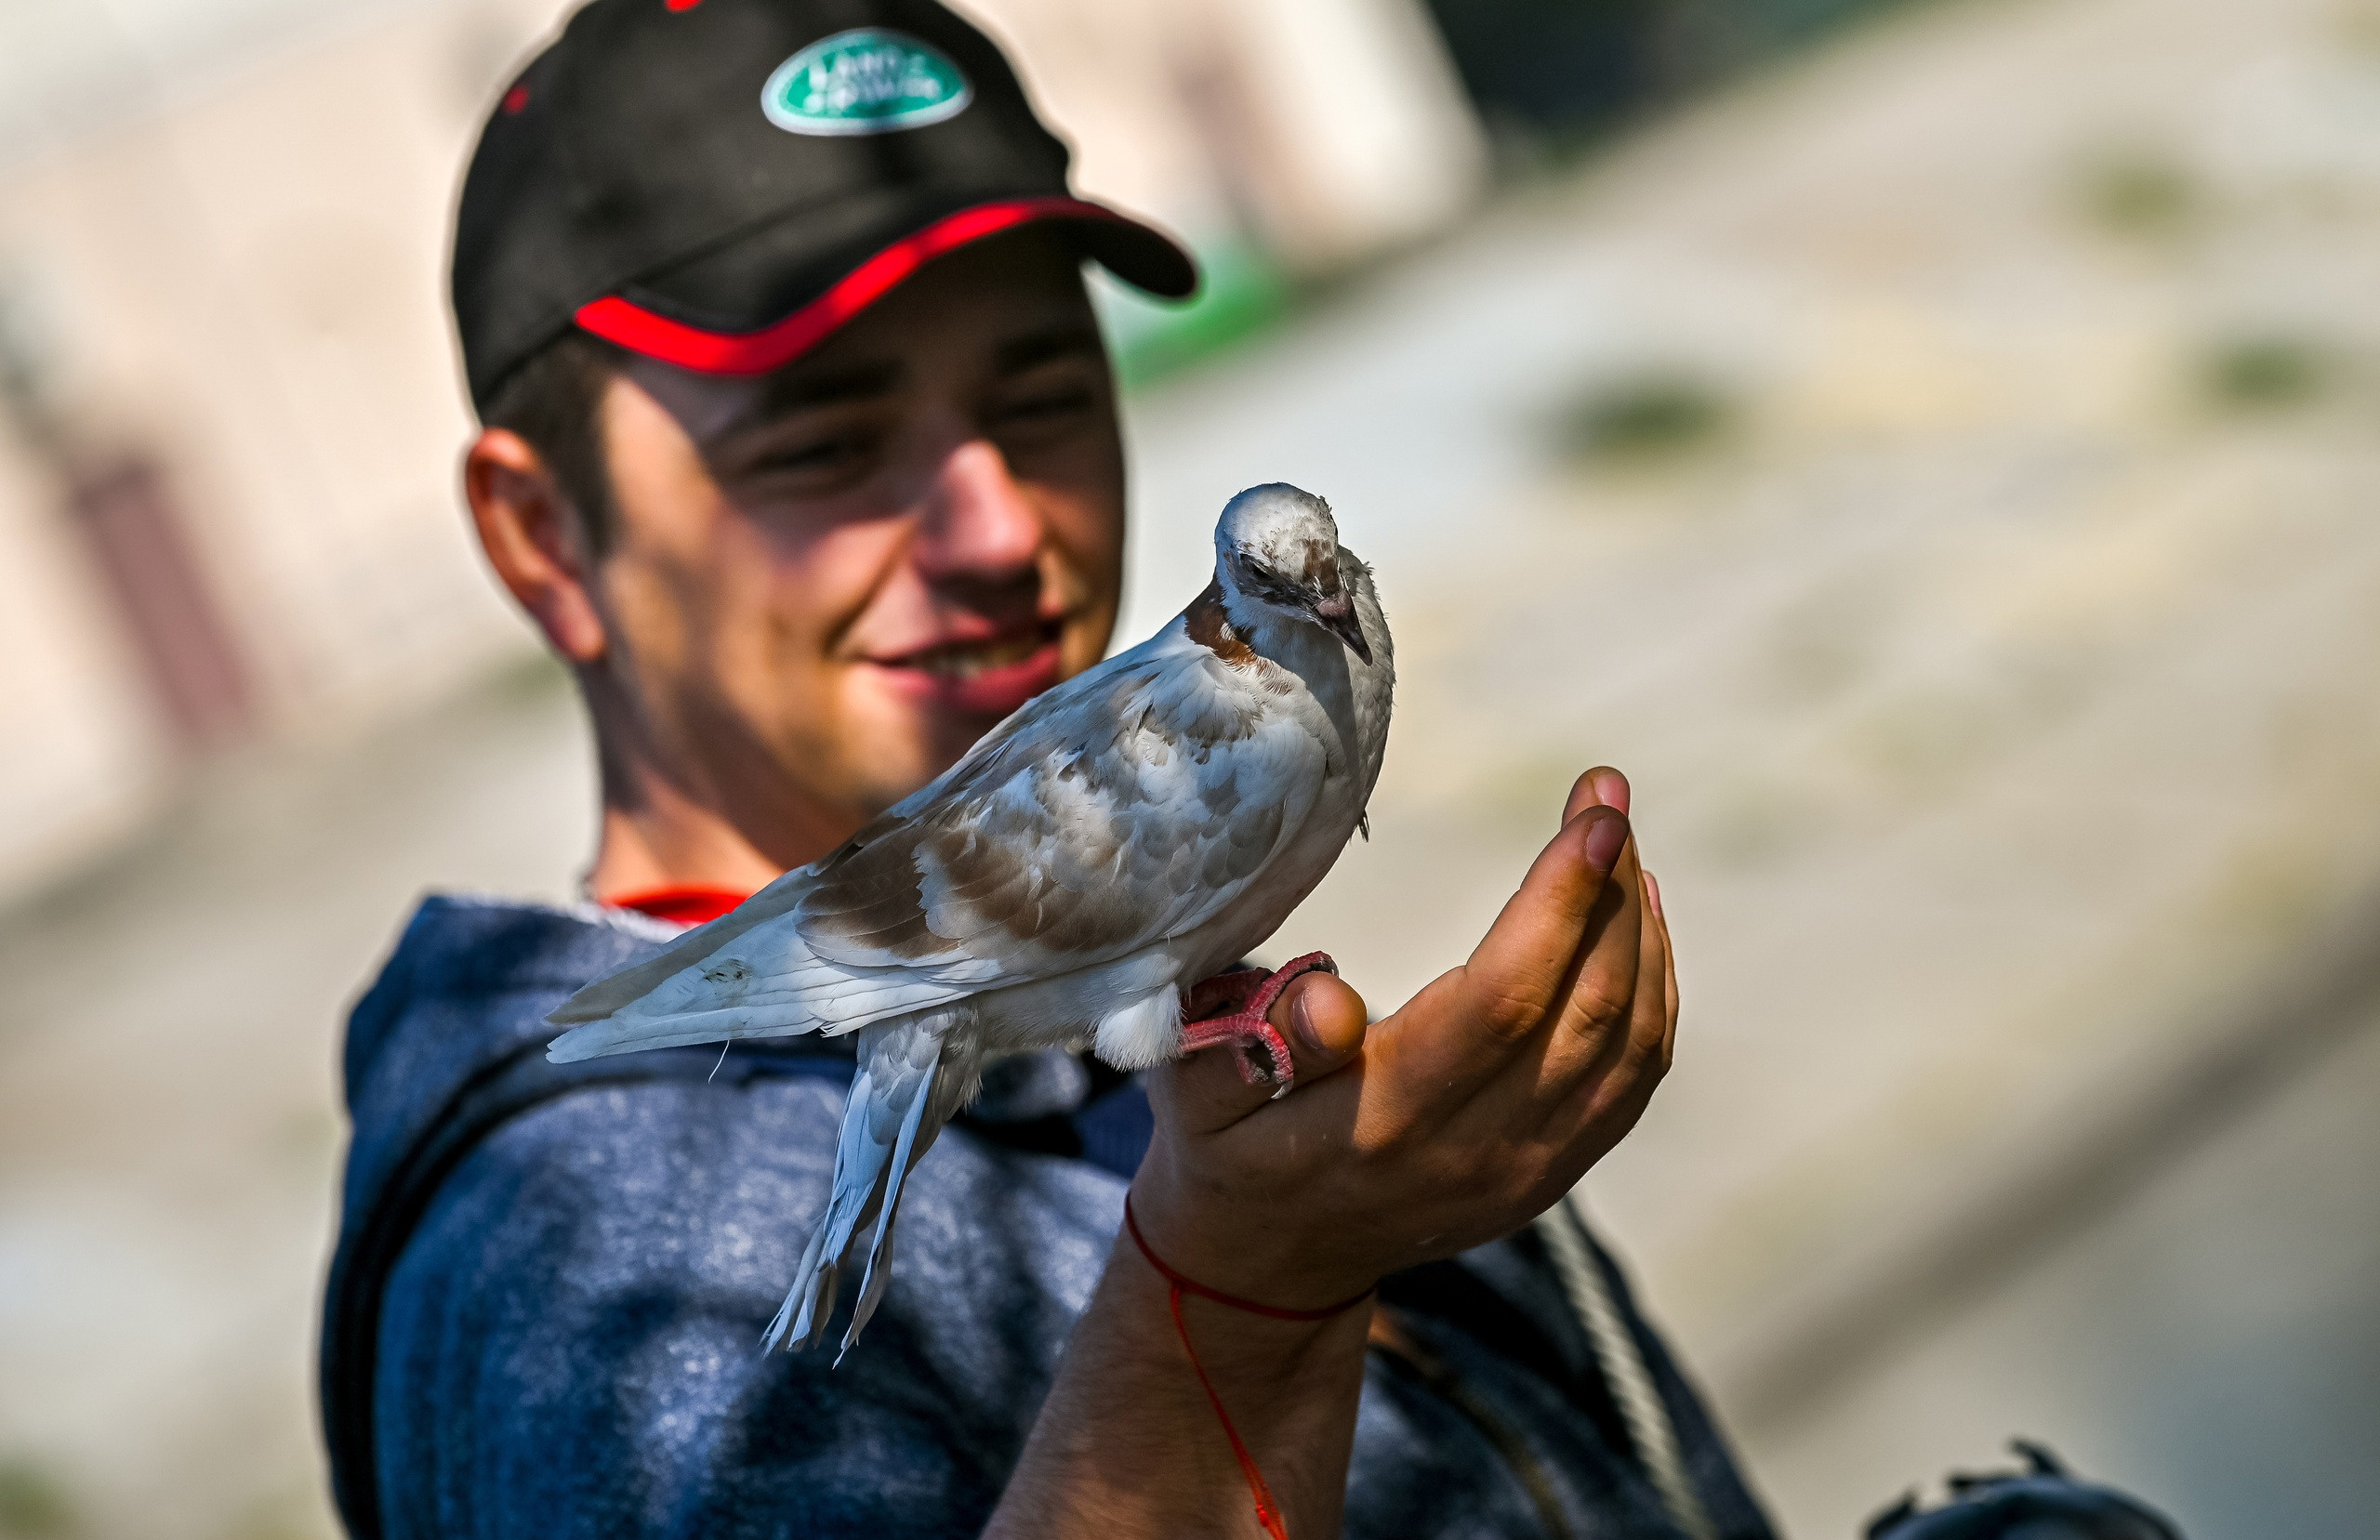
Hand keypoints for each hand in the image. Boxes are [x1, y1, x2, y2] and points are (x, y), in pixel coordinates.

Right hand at [1131, 767, 1677, 1307]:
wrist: (1268, 1260)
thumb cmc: (1227, 1142)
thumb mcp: (1196, 1088)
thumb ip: (1245, 1041)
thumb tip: (1332, 1001)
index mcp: (1383, 1121)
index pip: (1501, 1004)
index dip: (1559, 906)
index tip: (1592, 818)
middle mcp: (1471, 1153)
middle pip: (1583, 1015)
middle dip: (1608, 892)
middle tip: (1605, 796)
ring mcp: (1524, 1171)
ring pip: (1626, 1045)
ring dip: (1639, 935)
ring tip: (1617, 845)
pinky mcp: (1551, 1174)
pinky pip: (1633, 1079)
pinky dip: (1651, 993)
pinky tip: (1634, 924)